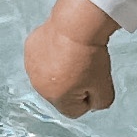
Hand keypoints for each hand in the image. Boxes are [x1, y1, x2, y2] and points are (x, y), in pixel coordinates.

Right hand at [25, 0, 117, 116]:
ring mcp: (31, 67)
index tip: (94, 80)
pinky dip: (53, 53)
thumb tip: (92, 104)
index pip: (75, 110)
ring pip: (50, 76)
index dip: (89, 97)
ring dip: (61, 69)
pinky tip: (63, 44)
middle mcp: (39, 87)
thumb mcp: (106, 88)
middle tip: (85, 66)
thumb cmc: (90, 57)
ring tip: (74, 54)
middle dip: (73, 84)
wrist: (76, 25)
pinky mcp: (30, 50)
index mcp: (56, 99)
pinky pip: (43, 58)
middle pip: (61, 93)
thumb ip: (100, 104)